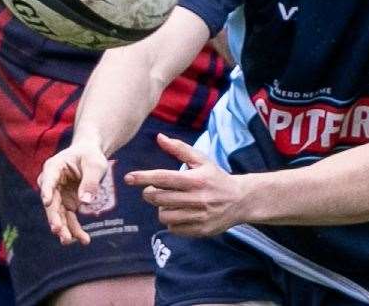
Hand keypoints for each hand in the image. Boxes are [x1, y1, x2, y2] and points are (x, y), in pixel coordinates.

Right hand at [38, 138, 108, 245]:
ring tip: (69, 241)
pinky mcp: (65, 204)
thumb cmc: (90, 156)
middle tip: (58, 230)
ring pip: (58, 215)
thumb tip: (85, 201)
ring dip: (64, 229)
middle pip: (52, 202)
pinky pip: (68, 219)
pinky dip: (75, 230)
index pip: (49, 179)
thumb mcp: (95, 164)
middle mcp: (52, 183)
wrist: (89, 156)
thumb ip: (90, 180)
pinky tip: (83, 240)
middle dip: (54, 218)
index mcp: (54, 167)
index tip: (47, 202)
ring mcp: (58, 195)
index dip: (47, 190)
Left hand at [125, 132, 246, 236]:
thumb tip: (159, 137)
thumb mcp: (201, 159)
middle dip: (149, 193)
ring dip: (160, 208)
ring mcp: (199, 217)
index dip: (144, 177)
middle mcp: (197, 199)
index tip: (128, 178)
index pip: (163, 178)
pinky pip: (174, 229)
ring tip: (168, 202)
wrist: (240, 200)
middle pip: (159, 198)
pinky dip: (171, 221)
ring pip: (164, 216)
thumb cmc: (215, 177)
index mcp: (195, 179)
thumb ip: (179, 149)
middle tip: (150, 190)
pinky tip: (179, 213)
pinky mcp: (200, 231)